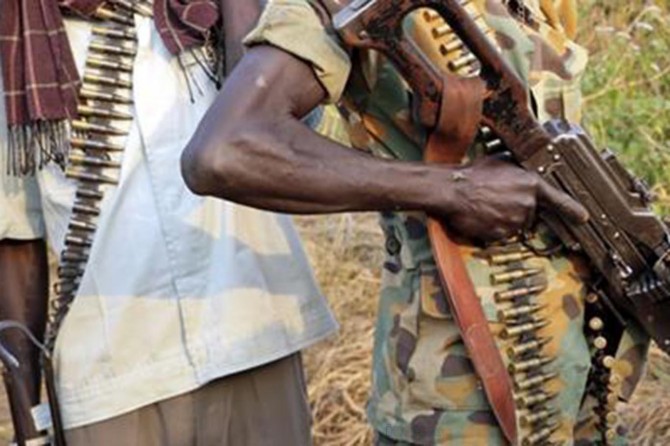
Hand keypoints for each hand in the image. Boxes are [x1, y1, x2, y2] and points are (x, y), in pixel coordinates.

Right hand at [434, 156, 587, 241]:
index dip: (572, 209)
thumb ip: (518, 172)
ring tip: (487, 205)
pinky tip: (482, 215)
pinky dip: (494, 227)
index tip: (583, 217)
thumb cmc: (473, 174)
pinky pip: (503, 234)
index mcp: (531, 183)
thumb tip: (521, 174)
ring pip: (516, 224)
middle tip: (497, 199)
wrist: (454, 191)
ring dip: (504, 218)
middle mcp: (527, 203)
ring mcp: (515, 220)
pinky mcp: (502, 233)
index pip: (558, 199)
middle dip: (517, 208)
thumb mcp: (502, 163)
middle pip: (530, 213)